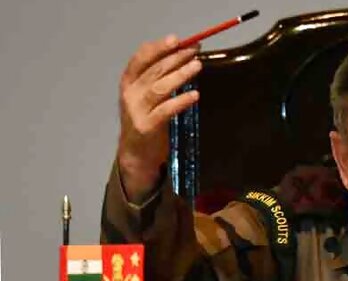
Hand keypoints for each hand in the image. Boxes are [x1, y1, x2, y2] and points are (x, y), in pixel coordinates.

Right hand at [117, 34, 201, 202]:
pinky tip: (195, 94)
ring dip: (180, 75)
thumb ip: (158, 77)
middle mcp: (130, 94)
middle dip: (175, 58)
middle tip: (195, 51)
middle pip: (154, 71)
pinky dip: (181, 101)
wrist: (136, 153)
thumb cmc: (146, 119)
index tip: (176, 40)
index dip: (158, 48)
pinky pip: (166, 111)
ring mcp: (137, 111)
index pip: (140, 59)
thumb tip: (182, 56)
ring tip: (197, 66)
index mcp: (128, 82)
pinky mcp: (147, 127)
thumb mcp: (147, 95)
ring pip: (159, 88)